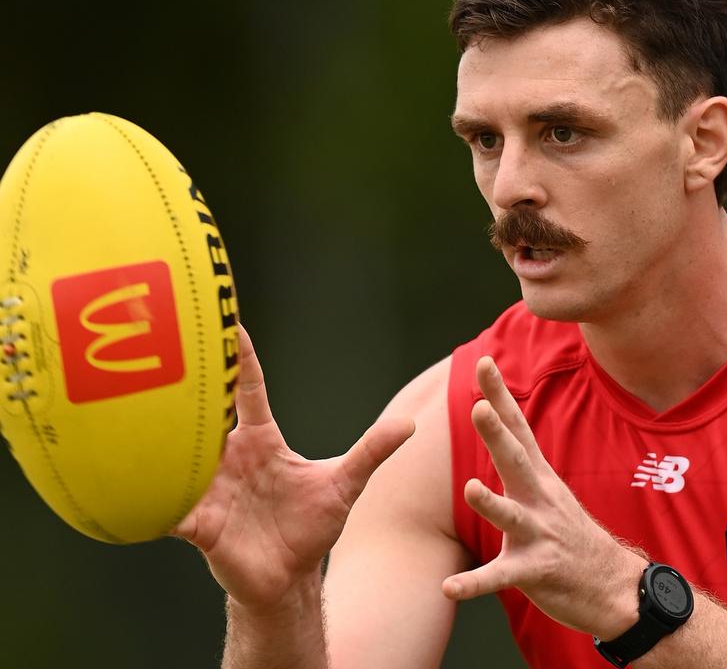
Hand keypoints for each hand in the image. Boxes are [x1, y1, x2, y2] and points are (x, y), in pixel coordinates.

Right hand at [172, 324, 413, 613]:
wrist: (288, 579)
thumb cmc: (311, 526)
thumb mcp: (344, 484)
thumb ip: (372, 451)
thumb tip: (409, 424)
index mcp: (262, 441)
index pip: (248, 391)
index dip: (240, 359)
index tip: (231, 325)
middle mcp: (230, 457)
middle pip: (204, 412)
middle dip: (189, 383)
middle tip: (173, 346)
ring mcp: (210, 488)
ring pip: (180, 453)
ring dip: (167, 433)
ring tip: (143, 403)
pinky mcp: (198, 523)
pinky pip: (170, 505)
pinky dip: (156, 496)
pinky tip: (138, 483)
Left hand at [441, 357, 646, 638]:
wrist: (614, 586)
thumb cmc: (568, 534)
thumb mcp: (546, 490)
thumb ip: (519, 459)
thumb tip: (495, 418)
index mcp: (538, 478)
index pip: (518, 428)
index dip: (501, 395)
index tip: (484, 361)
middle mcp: (539, 500)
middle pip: (516, 461)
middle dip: (497, 434)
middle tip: (478, 408)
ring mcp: (540, 535)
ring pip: (512, 516)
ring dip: (492, 504)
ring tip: (471, 488)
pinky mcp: (536, 571)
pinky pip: (501, 577)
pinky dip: (474, 582)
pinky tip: (449, 586)